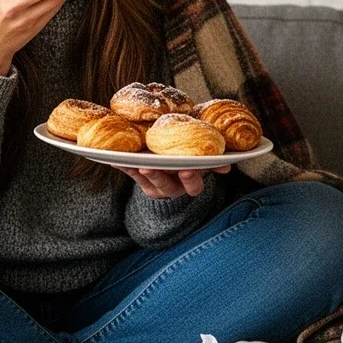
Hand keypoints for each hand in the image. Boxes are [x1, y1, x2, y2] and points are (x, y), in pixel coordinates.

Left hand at [111, 164, 230, 198]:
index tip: (186, 170)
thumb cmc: (191, 154)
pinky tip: (115, 159)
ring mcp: (157, 187)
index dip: (191, 178)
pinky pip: (132, 174)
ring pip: (147, 182)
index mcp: (191, 181)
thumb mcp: (202, 157)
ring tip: (130, 161)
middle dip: (158, 176)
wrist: (175, 168)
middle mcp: (174, 188)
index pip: (194, 184)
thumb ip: (212, 161)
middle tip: (149, 166)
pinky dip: (124, 166)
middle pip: (167, 186)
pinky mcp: (143, 183)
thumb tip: (227, 165)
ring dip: (138, 172)